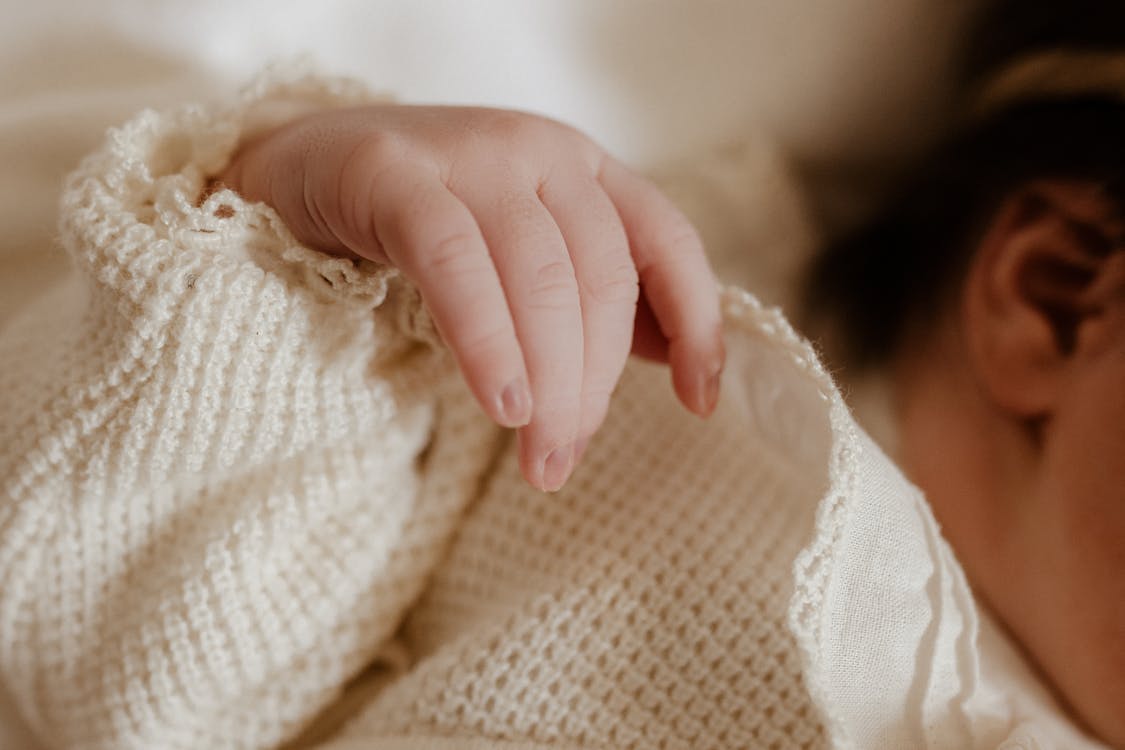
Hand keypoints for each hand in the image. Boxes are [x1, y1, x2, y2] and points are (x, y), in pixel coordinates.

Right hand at [219, 105, 723, 490]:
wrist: (302, 163)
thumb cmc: (424, 223)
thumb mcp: (522, 250)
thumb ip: (591, 295)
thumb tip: (671, 360)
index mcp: (580, 167)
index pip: (665, 239)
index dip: (696, 322)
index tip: (700, 404)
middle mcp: (537, 150)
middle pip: (599, 278)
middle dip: (593, 386)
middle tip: (562, 461)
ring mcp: (469, 154)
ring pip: (539, 279)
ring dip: (550, 384)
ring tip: (539, 459)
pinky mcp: (395, 175)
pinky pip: (457, 266)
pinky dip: (488, 340)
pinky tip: (501, 403)